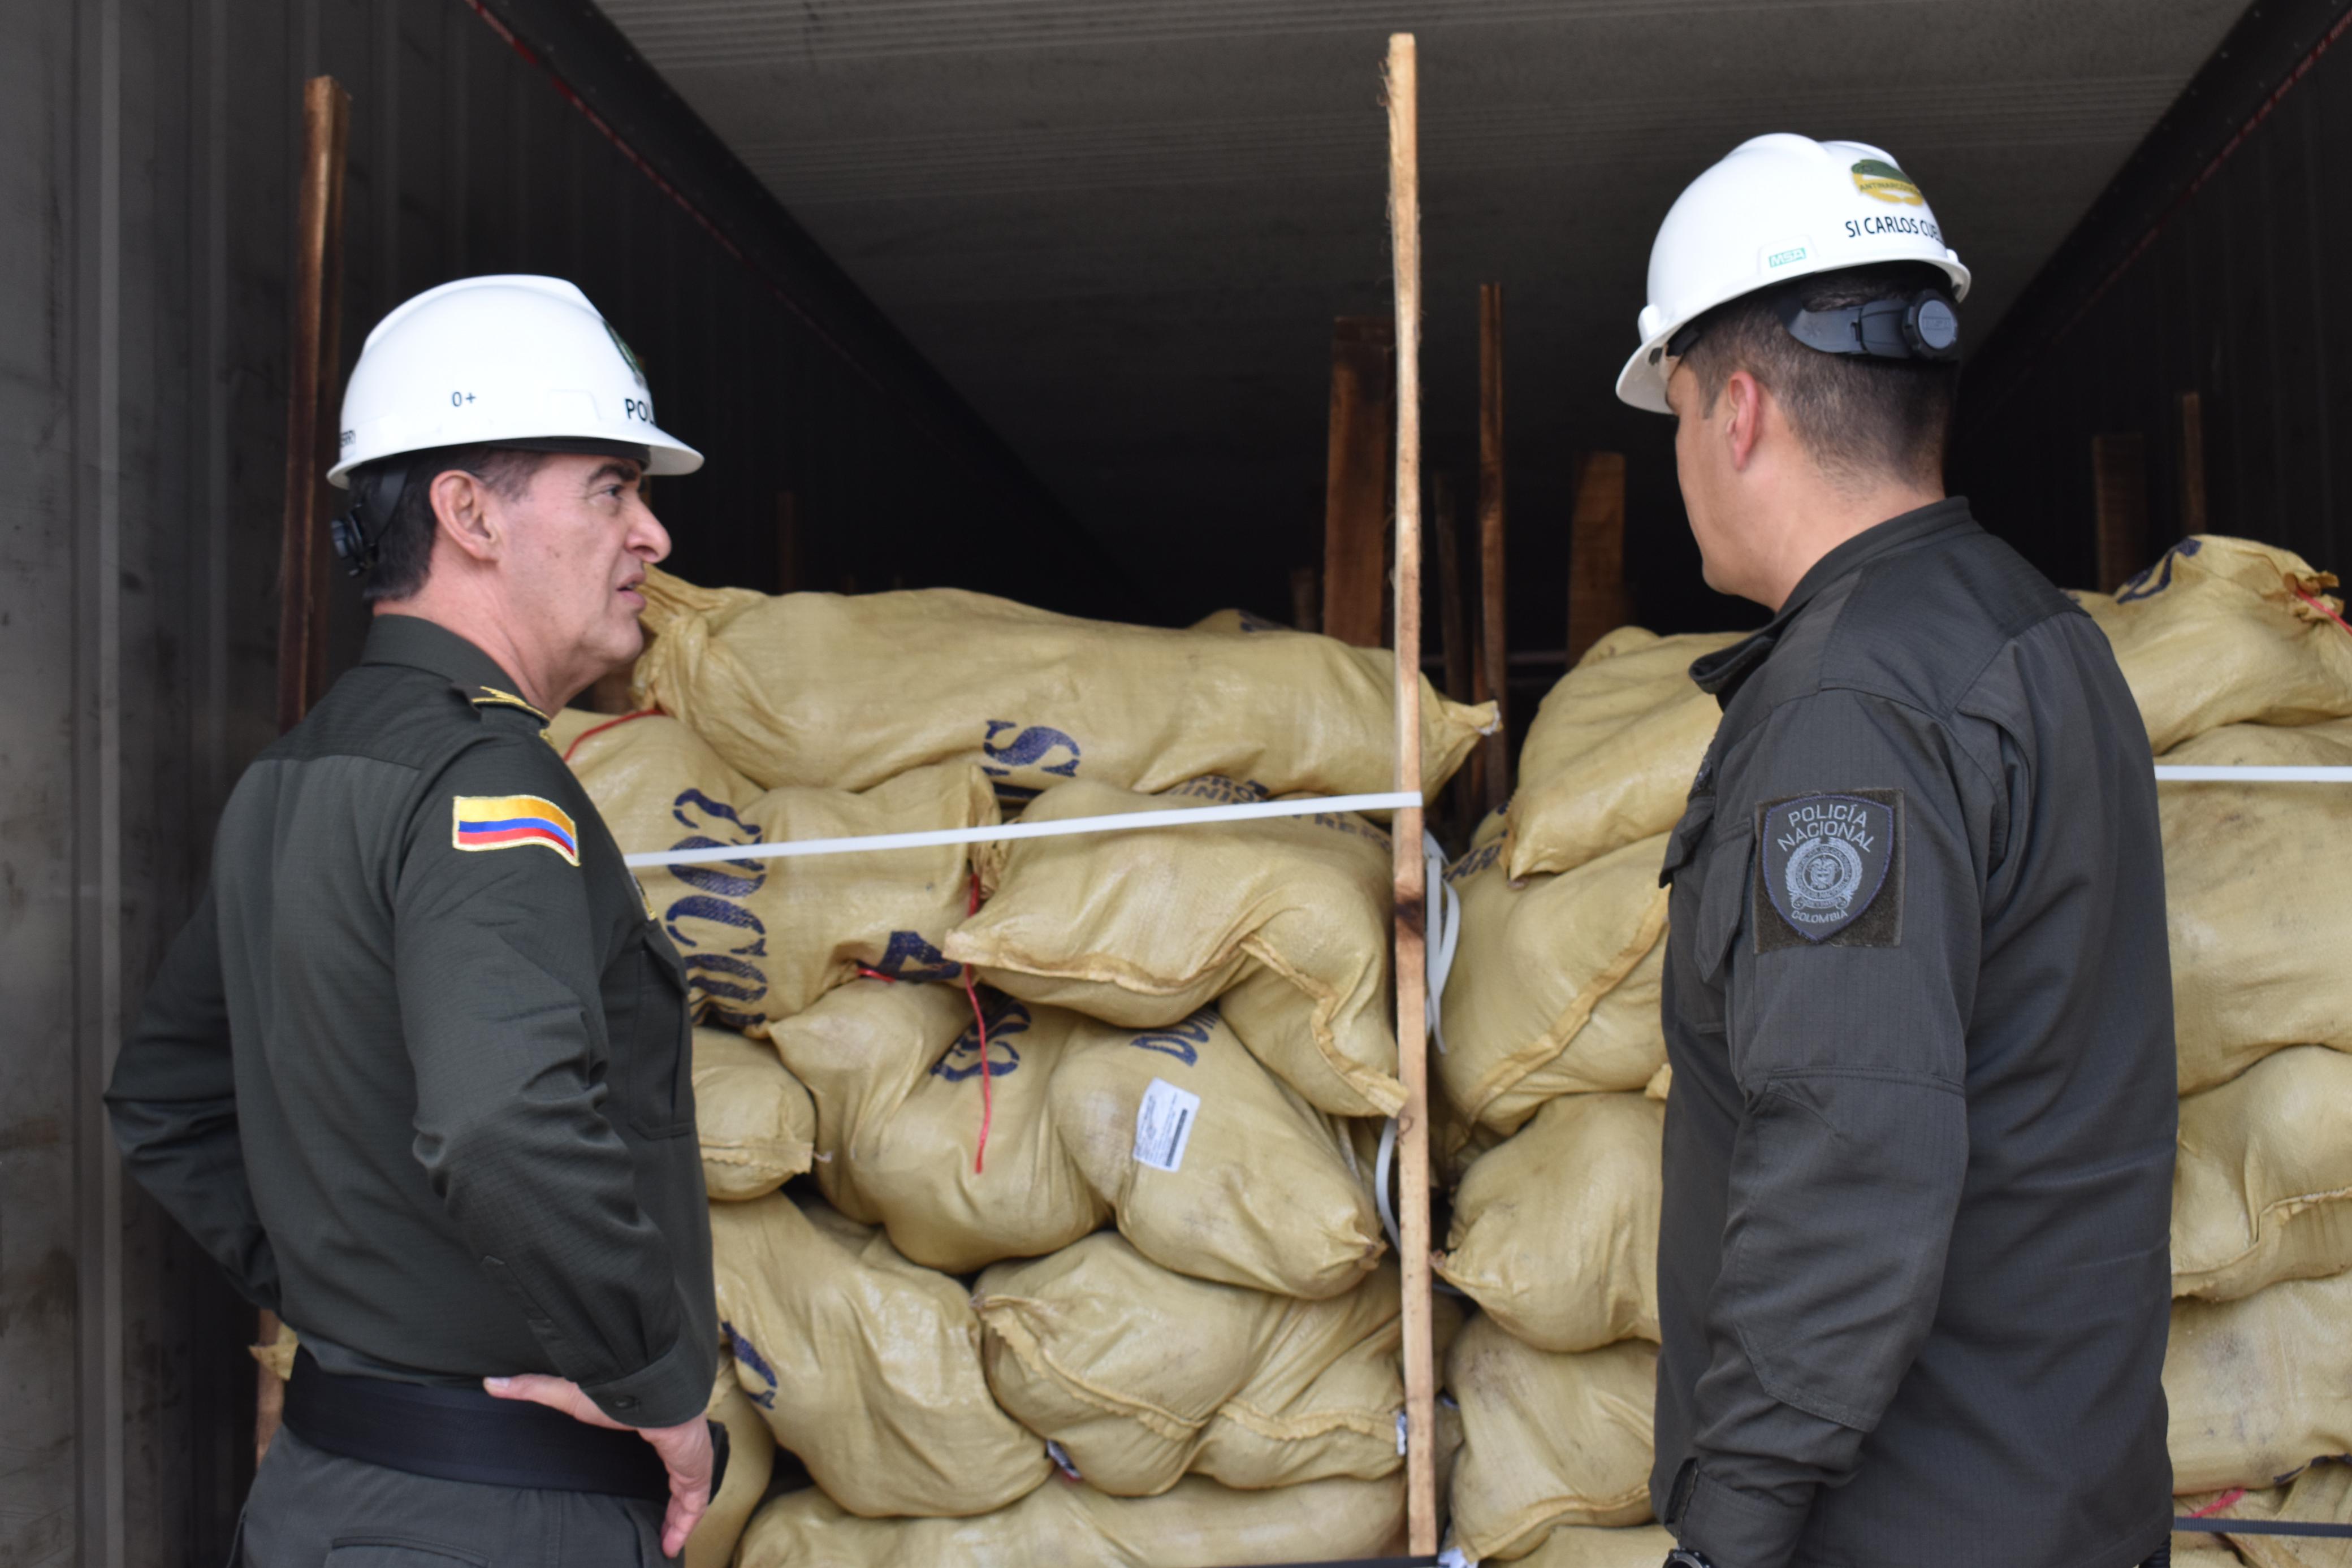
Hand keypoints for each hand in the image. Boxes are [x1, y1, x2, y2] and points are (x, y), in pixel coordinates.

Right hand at [486, 1373, 711, 1556]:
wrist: (654, 1390)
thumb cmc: (615, 1391)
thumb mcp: (570, 1395)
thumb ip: (534, 1388)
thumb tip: (491, 1383)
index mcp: (652, 1420)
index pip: (656, 1442)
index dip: (652, 1461)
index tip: (641, 1478)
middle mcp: (674, 1439)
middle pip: (676, 1472)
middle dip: (671, 1495)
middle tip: (657, 1519)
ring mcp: (688, 1455)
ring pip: (687, 1493)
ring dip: (677, 1516)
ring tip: (662, 1541)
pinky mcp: (695, 1470)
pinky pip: (694, 1504)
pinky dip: (684, 1525)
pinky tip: (669, 1546)